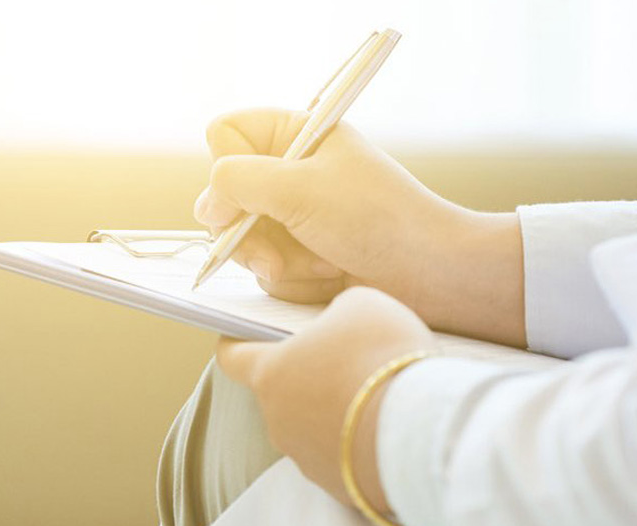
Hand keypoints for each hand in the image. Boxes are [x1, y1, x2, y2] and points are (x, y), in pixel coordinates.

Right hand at [196, 108, 524, 345]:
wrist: (429, 275)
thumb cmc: (377, 219)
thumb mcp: (299, 187)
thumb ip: (237, 181)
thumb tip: (207, 202)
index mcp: (299, 136)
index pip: (227, 135)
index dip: (225, 167)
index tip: (240, 195)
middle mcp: (293, 173)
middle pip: (226, 196)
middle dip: (248, 232)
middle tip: (271, 252)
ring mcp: (296, 217)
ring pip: (242, 240)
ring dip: (278, 260)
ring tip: (321, 264)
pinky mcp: (303, 256)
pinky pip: (268, 271)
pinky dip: (295, 280)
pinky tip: (330, 277)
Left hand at [217, 287, 436, 510]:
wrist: (420, 431)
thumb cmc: (383, 356)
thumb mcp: (362, 306)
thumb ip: (336, 313)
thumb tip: (337, 328)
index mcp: (271, 374)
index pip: (233, 358)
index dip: (237, 343)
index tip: (242, 336)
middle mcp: (278, 421)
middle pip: (283, 393)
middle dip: (309, 376)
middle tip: (348, 360)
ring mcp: (305, 458)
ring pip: (313, 427)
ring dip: (337, 413)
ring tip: (380, 396)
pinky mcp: (337, 486)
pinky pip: (344, 456)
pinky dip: (360, 443)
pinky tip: (392, 429)